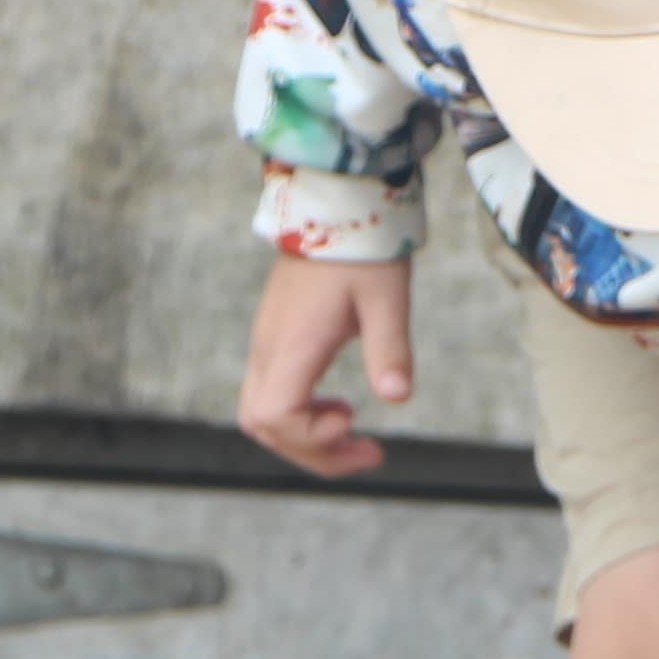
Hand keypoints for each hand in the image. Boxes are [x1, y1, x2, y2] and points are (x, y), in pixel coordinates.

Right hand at [238, 249, 414, 476]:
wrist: (334, 207)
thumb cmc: (363, 252)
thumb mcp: (387, 300)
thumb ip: (390, 348)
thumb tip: (397, 396)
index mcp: (293, 344)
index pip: (275, 416)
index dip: (312, 437)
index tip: (356, 419)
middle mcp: (269, 348)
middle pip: (262, 424)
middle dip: (312, 451)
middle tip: (368, 452)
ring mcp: (267, 343)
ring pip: (262, 412)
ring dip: (306, 435)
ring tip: (353, 431)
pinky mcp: (274, 338)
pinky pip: (271, 393)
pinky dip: (301, 414)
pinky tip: (338, 406)